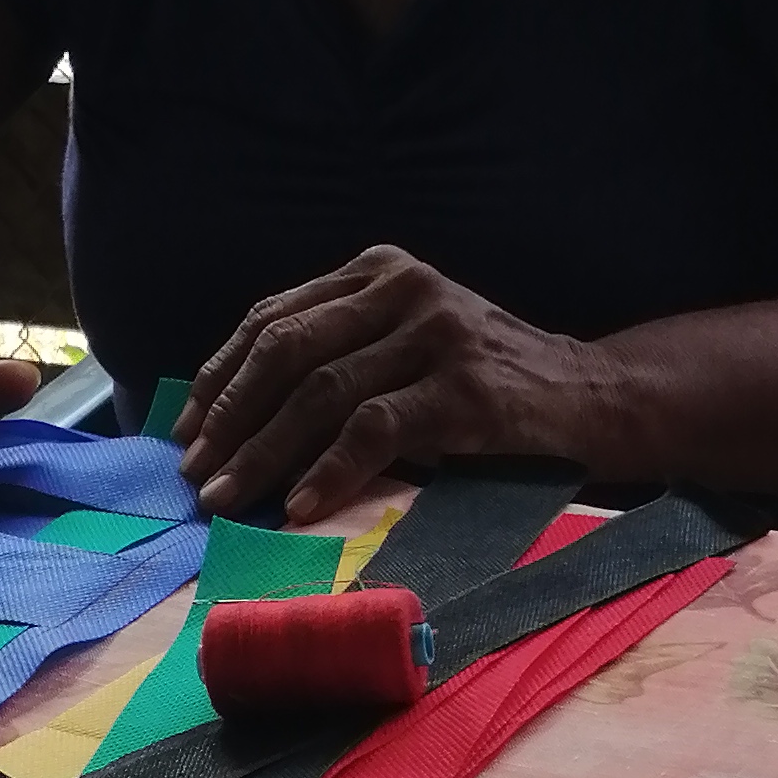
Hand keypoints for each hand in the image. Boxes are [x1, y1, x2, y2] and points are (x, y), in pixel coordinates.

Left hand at [179, 250, 602, 523]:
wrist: (592, 399)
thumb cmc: (487, 386)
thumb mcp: (408, 347)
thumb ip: (340, 357)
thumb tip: (235, 423)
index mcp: (379, 271)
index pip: (274, 318)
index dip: (221, 376)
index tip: (185, 430)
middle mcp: (404, 289)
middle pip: (287, 350)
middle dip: (231, 417)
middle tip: (197, 473)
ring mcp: (437, 334)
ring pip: (322, 391)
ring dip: (265, 453)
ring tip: (231, 500)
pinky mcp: (466, 389)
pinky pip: (376, 430)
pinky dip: (330, 472)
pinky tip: (301, 506)